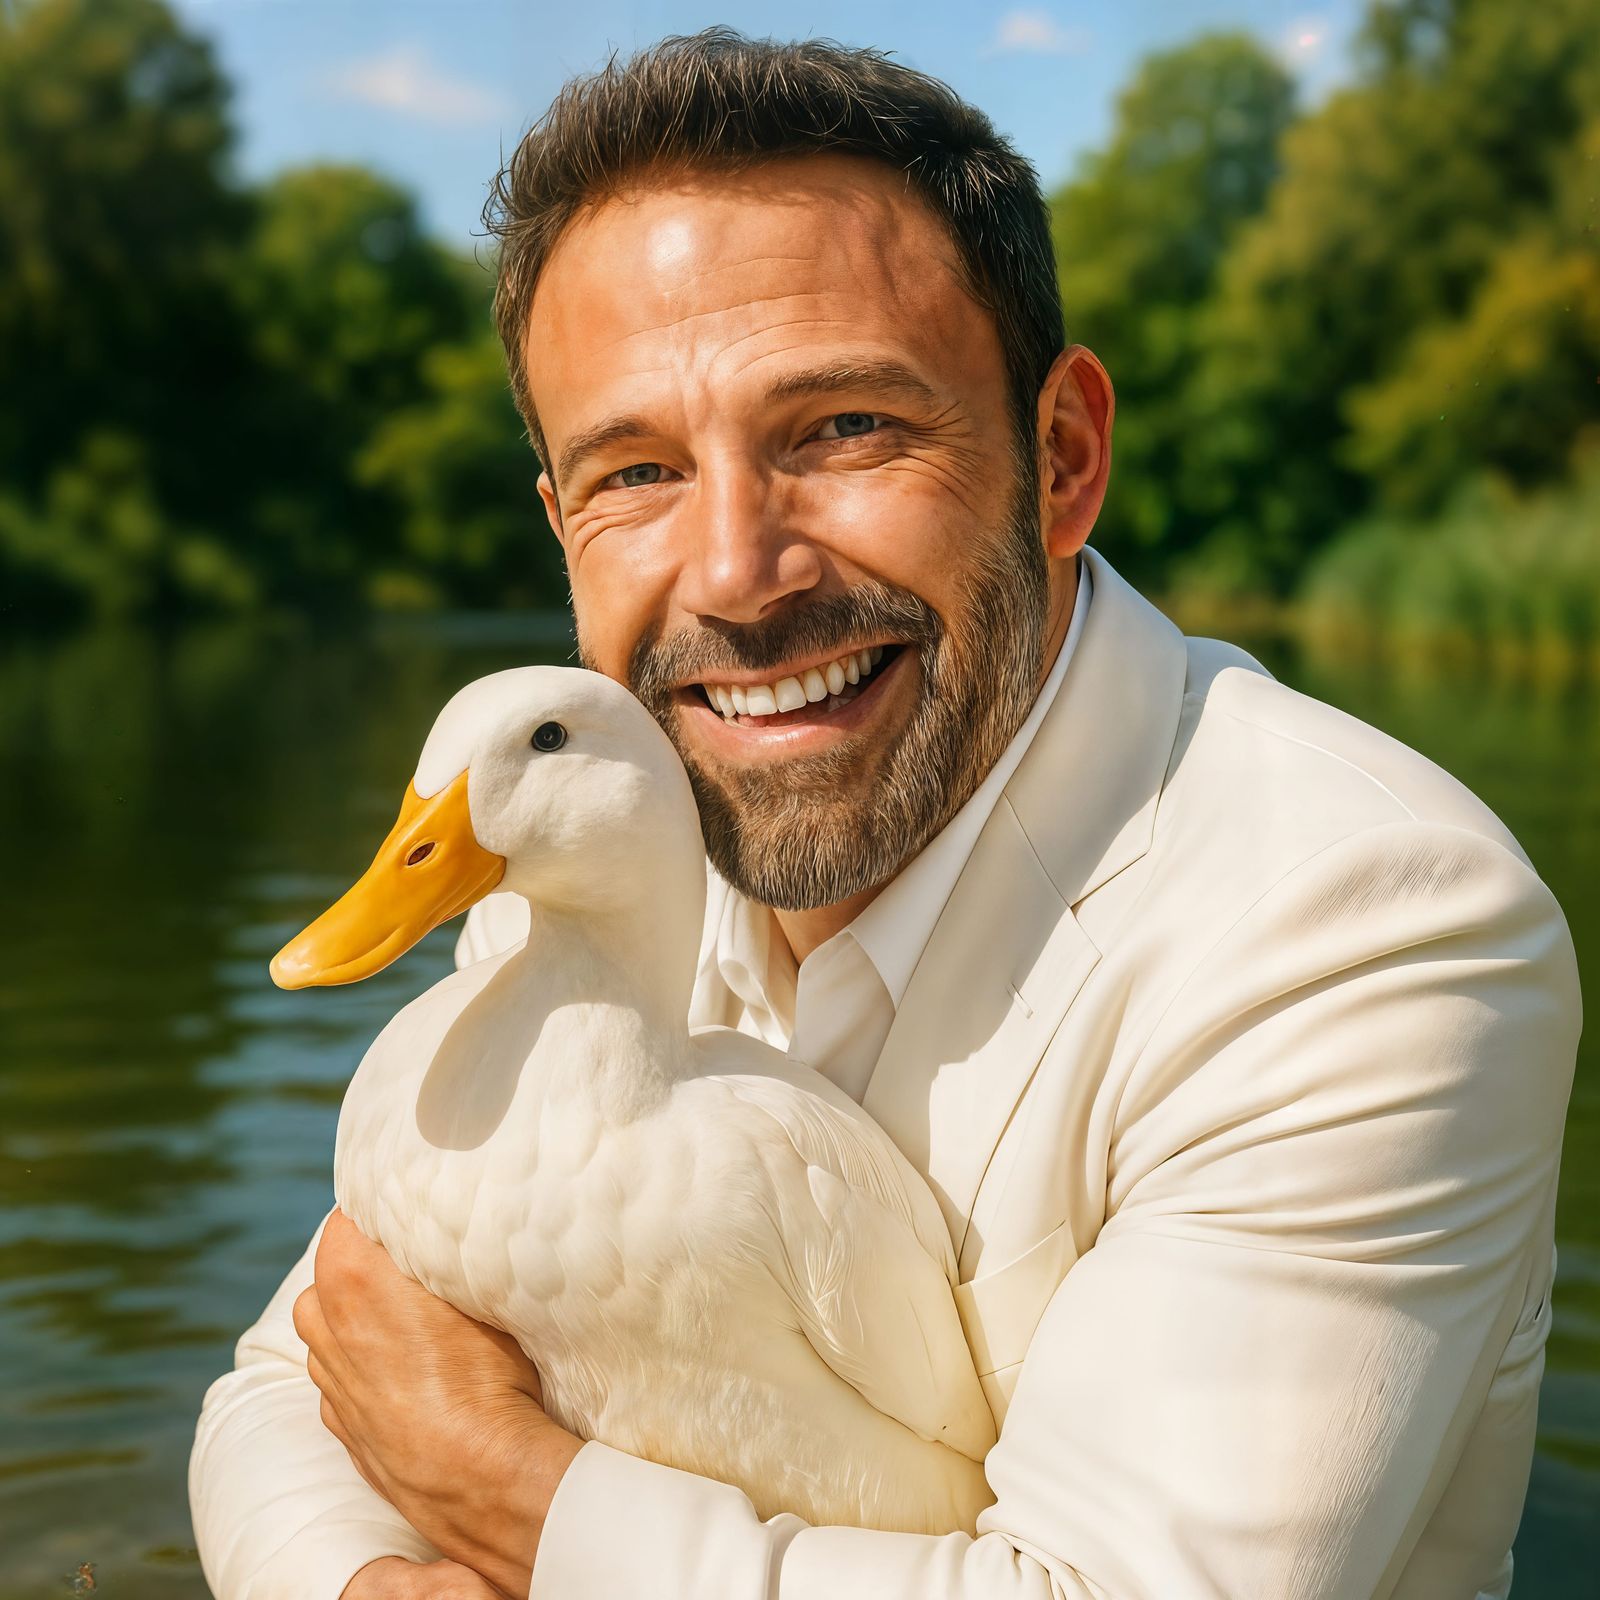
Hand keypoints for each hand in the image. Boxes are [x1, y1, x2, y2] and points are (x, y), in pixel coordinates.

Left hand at [295, 1210, 583, 1598]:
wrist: (480, 1476)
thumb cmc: (486, 1375)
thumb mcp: (478, 1289)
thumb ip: (442, 1253)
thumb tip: (443, 1227)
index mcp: (349, 1278)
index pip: (349, 1215)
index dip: (383, 1207)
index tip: (415, 1208)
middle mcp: (324, 1326)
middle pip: (333, 1269)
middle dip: (367, 1261)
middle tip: (418, 1262)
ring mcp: (328, 1380)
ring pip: (328, 1326)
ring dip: (358, 1314)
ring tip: (413, 1318)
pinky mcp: (340, 1424)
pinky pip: (342, 1374)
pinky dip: (364, 1363)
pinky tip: (410, 1371)